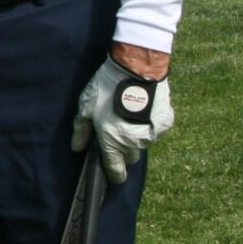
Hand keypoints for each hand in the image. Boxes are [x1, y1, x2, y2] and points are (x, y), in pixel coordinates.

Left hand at [71, 53, 174, 181]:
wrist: (136, 69)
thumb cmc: (106, 88)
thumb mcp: (86, 107)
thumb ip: (81, 130)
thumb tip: (77, 148)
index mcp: (113, 142)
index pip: (116, 171)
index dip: (113, 174)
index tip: (112, 173)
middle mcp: (134, 143)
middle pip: (130, 156)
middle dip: (123, 149)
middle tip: (115, 130)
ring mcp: (152, 135)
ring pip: (143, 143)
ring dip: (136, 135)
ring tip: (128, 114)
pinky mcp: (165, 124)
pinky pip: (155, 130)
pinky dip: (149, 124)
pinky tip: (142, 109)